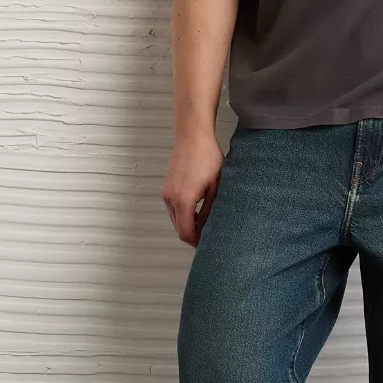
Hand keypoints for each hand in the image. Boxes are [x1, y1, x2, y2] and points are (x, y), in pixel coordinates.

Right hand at [162, 132, 225, 246]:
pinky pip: (173, 208)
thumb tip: (209, 228)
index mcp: (183, 201)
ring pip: (175, 218)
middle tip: (209, 236)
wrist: (192, 137)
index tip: (208, 245)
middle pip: (179, 228)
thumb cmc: (207, 159)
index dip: (196, 242)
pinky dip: (183, 214)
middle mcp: (170, 198)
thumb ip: (211, 210)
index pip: (186, 232)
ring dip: (188, 224)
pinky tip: (198, 210)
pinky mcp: (166, 187)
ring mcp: (166, 192)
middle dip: (193, 235)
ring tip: (206, 223)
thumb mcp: (216, 187)